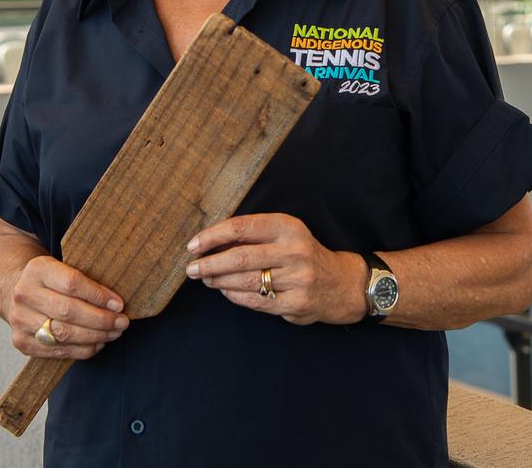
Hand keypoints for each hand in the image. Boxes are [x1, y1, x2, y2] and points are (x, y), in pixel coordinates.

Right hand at [8, 255, 128, 359]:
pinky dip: (82, 350)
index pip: (72, 283)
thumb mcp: (62, 267)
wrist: (14, 290)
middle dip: (101, 320)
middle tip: (122, 322)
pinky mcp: (22, 342)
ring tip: (114, 333)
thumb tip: (116, 303)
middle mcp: (25, 294)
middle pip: (69, 311)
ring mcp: (21, 320)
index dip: (98, 295)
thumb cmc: (50, 279)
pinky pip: (58, 351)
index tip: (119, 304)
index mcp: (38, 269)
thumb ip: (84, 280)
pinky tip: (98, 344)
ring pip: (64, 334)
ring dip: (95, 336)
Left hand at [185, 213, 366, 325]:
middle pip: (241, 257)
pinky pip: (255, 301)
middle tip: (191, 267)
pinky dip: (234, 296)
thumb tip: (212, 241)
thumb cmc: (303, 254)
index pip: (243, 227)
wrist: (340, 283)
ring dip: (219, 280)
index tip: (194, 244)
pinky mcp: (295, 304)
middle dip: (210, 263)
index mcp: (288, 227)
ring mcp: (296, 279)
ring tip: (205, 278)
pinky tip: (224, 291)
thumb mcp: (285, 234)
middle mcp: (293, 251)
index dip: (214, 236)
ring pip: (246, 281)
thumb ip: (254, 235)